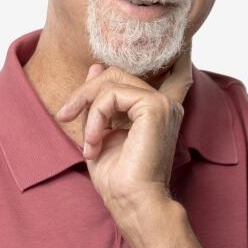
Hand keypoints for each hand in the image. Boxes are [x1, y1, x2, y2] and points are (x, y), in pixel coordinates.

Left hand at [54, 47, 193, 219]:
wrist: (132, 204)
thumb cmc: (119, 179)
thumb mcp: (101, 131)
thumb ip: (100, 100)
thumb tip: (96, 67)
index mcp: (157, 111)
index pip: (172, 73)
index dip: (175, 56)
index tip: (181, 43)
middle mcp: (164, 104)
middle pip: (115, 73)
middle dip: (85, 93)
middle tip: (65, 117)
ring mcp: (162, 104)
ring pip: (109, 82)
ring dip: (87, 111)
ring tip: (87, 143)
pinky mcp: (155, 107)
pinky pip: (110, 95)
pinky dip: (94, 118)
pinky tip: (94, 143)